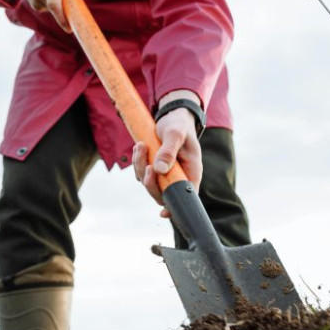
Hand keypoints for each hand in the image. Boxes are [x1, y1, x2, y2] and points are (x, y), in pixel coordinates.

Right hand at [0, 0, 86, 31]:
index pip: (54, 4)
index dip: (61, 19)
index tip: (68, 29)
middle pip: (56, 9)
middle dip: (66, 10)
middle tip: (71, 4)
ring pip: (53, 8)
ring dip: (59, 2)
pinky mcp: (33, 3)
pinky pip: (48, 7)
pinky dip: (53, 2)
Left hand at [133, 92, 203, 217]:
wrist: (173, 117)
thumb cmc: (179, 125)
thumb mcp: (175, 134)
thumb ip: (168, 151)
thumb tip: (159, 170)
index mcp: (191, 172)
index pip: (186, 197)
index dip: (175, 208)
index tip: (163, 212)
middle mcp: (179, 177)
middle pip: (162, 194)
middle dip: (150, 181)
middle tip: (146, 162)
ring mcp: (166, 175)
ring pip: (149, 183)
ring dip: (140, 166)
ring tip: (141, 145)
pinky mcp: (156, 170)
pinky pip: (142, 174)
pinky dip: (138, 162)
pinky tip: (140, 147)